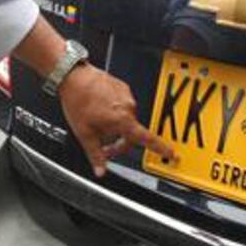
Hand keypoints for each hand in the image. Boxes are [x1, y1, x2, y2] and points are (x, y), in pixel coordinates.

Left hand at [57, 64, 175, 177]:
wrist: (73, 76)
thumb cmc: (78, 100)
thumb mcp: (84, 134)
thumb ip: (95, 155)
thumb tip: (100, 170)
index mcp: (122, 120)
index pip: (147, 138)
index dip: (161, 148)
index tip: (171, 153)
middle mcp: (128, 107)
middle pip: (132, 132)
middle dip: (119, 143)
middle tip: (104, 147)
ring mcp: (126, 95)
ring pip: (126, 119)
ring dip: (116, 126)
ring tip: (97, 123)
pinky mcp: (122, 87)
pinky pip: (122, 105)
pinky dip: (114, 111)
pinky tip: (99, 109)